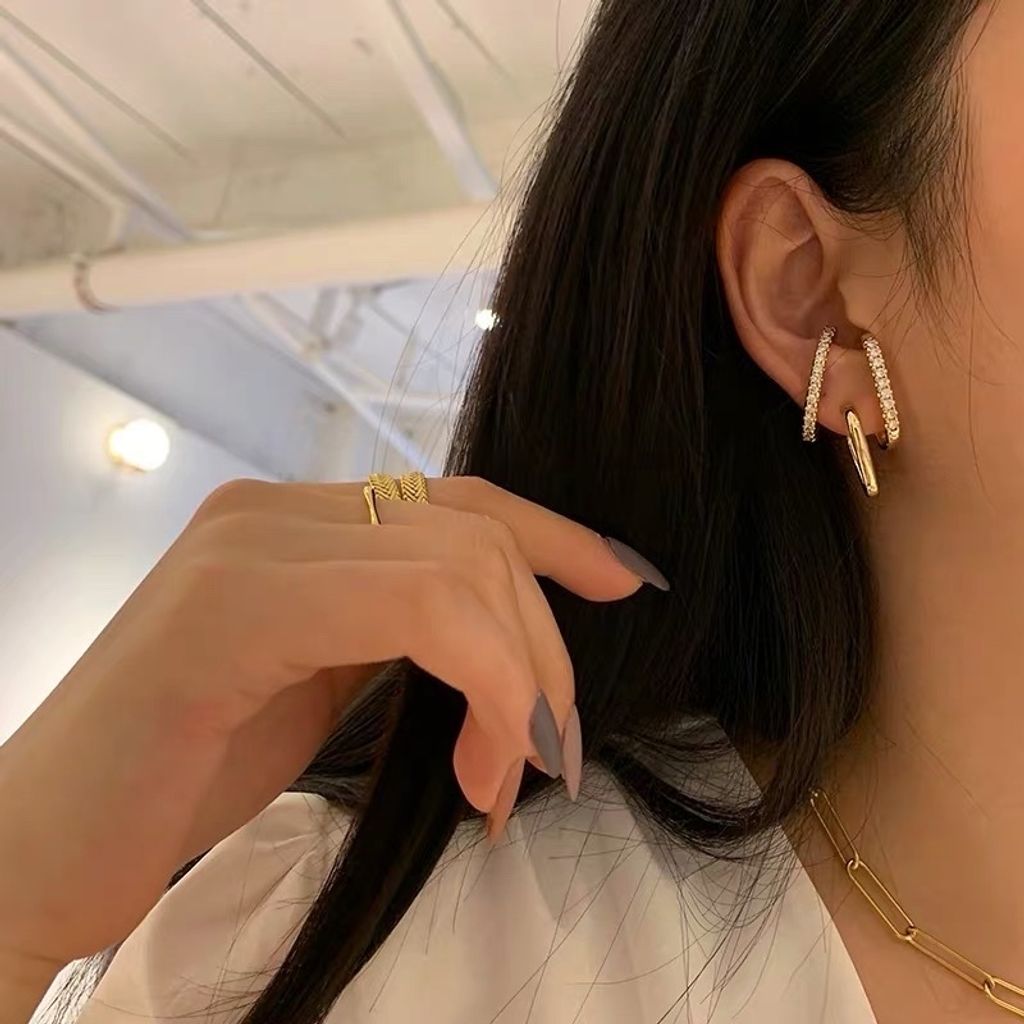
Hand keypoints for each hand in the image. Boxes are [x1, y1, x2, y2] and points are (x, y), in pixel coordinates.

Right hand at [0, 475, 652, 989]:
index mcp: (292, 523)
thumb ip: (389, 631)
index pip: (456, 501)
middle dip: (543, 646)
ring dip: (519, 678)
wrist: (42, 850)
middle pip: (474, 534)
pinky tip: (479, 766)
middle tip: (549, 751)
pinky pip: (418, 608)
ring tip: (505, 774)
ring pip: (460, 566)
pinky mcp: (232, 606)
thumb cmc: (178, 774)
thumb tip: (501, 633)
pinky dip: (484, 683)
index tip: (626, 579)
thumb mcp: (314, 681)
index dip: (554, 535)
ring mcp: (248, 547)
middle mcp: (270, 512)